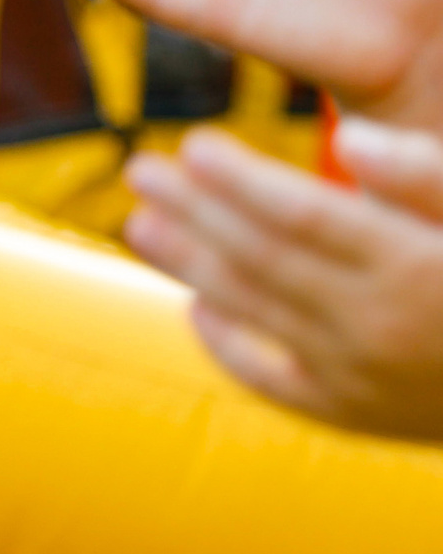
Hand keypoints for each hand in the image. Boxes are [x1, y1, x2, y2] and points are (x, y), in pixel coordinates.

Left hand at [123, 120, 442, 441]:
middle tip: (141, 168)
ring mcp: (357, 377)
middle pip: (260, 258)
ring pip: (251, 312)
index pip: (305, 215)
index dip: (241, 179)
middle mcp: (379, 327)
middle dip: (194, 210)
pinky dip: (224, 340)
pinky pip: (266, 377)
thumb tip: (348, 138)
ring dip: (187, 265)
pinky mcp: (351, 415)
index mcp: (421, 268)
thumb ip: (430, 174)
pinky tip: (193, 303)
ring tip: (139, 223)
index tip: (193, 143)